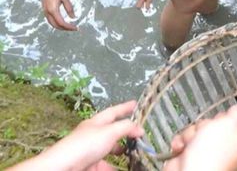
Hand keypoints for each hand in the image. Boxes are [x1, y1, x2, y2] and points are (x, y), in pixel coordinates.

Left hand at [15, 101, 143, 170]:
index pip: (114, 112)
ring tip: (137, 156)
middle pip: (112, 132)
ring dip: (123, 153)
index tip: (136, 104)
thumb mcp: (109, 132)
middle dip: (126, 134)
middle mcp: (93, 136)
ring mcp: (91, 153)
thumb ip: (126, 128)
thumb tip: (140, 128)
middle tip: (140, 135)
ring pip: (110, 151)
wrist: (63, 168)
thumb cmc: (84, 146)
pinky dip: (116, 167)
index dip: (125, 107)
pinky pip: (106, 166)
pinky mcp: (89, 167)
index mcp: (96, 123)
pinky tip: (126, 168)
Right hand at [40, 0, 76, 30]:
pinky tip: (61, 20)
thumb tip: (73, 17)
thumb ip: (69, 8)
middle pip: (55, 25)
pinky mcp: (44, 8)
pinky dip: (56, 22)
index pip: (61, 23)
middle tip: (73, 28)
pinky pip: (49, 18)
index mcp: (53, 10)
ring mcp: (44, 10)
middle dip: (64, 28)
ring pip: (51, 23)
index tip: (76, 28)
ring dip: (59, 26)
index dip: (69, 27)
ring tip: (68, 26)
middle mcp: (47, 12)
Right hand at [164, 105, 236, 170]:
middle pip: (212, 122)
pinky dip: (180, 141)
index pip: (233, 120)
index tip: (222, 121)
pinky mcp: (189, 154)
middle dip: (205, 125)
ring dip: (191, 133)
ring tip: (192, 143)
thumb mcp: (231, 124)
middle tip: (206, 133)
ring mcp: (205, 151)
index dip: (225, 118)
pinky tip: (182, 148)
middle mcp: (223, 146)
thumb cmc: (213, 153)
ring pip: (196, 129)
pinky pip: (183, 139)